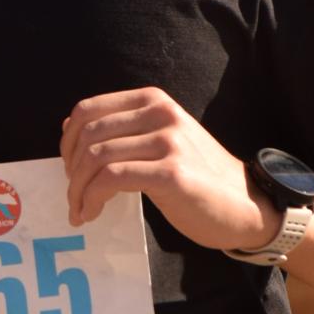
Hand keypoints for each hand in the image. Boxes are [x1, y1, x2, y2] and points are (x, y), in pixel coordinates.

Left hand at [60, 87, 283, 251]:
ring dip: (78, 189)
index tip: (68, 168)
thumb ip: (124, 130)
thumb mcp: (161, 140)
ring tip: (80, 209)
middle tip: (73, 196)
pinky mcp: (172, 173)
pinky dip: (92, 198)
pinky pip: (112, 179)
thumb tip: (70, 126)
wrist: (245, 204)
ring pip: (97, 158)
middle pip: (88, 135)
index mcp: (154, 100)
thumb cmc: (198, 175)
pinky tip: (91, 213)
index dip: (67, 141)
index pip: (88, 110)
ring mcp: (168, 142)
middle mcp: (161, 114)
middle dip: (71, 170)